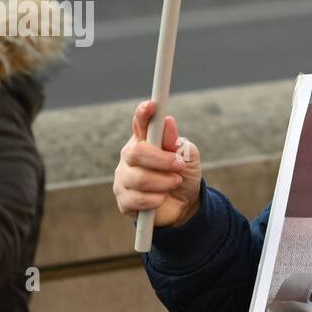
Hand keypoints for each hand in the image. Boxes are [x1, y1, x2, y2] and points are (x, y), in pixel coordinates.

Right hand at [112, 100, 202, 226]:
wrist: (184, 206)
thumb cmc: (182, 175)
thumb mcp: (187, 157)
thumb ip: (176, 143)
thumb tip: (168, 122)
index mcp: (144, 141)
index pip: (139, 123)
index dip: (143, 114)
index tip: (152, 106)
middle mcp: (129, 157)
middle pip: (136, 152)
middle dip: (161, 160)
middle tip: (178, 165)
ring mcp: (124, 179)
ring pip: (139, 179)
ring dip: (164, 182)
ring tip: (175, 183)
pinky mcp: (124, 201)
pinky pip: (137, 199)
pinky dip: (156, 200)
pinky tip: (162, 198)